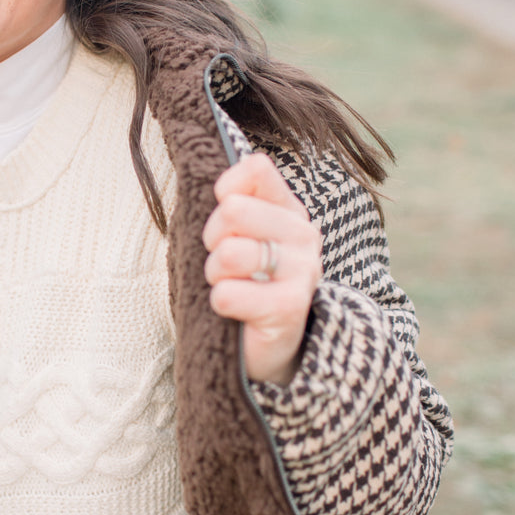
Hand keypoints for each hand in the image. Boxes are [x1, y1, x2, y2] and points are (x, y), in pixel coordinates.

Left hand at [202, 152, 322, 385]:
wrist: (263, 345)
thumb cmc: (242, 282)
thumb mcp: (234, 235)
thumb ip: (231, 202)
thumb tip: (218, 184)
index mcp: (288, 210)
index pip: (255, 169)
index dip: (224, 193)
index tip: (226, 224)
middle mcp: (302, 235)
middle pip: (232, 210)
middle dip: (212, 240)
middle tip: (224, 263)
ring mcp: (301, 270)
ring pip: (228, 253)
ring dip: (215, 275)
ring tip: (230, 285)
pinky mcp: (289, 307)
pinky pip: (227, 294)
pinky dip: (219, 304)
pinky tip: (236, 311)